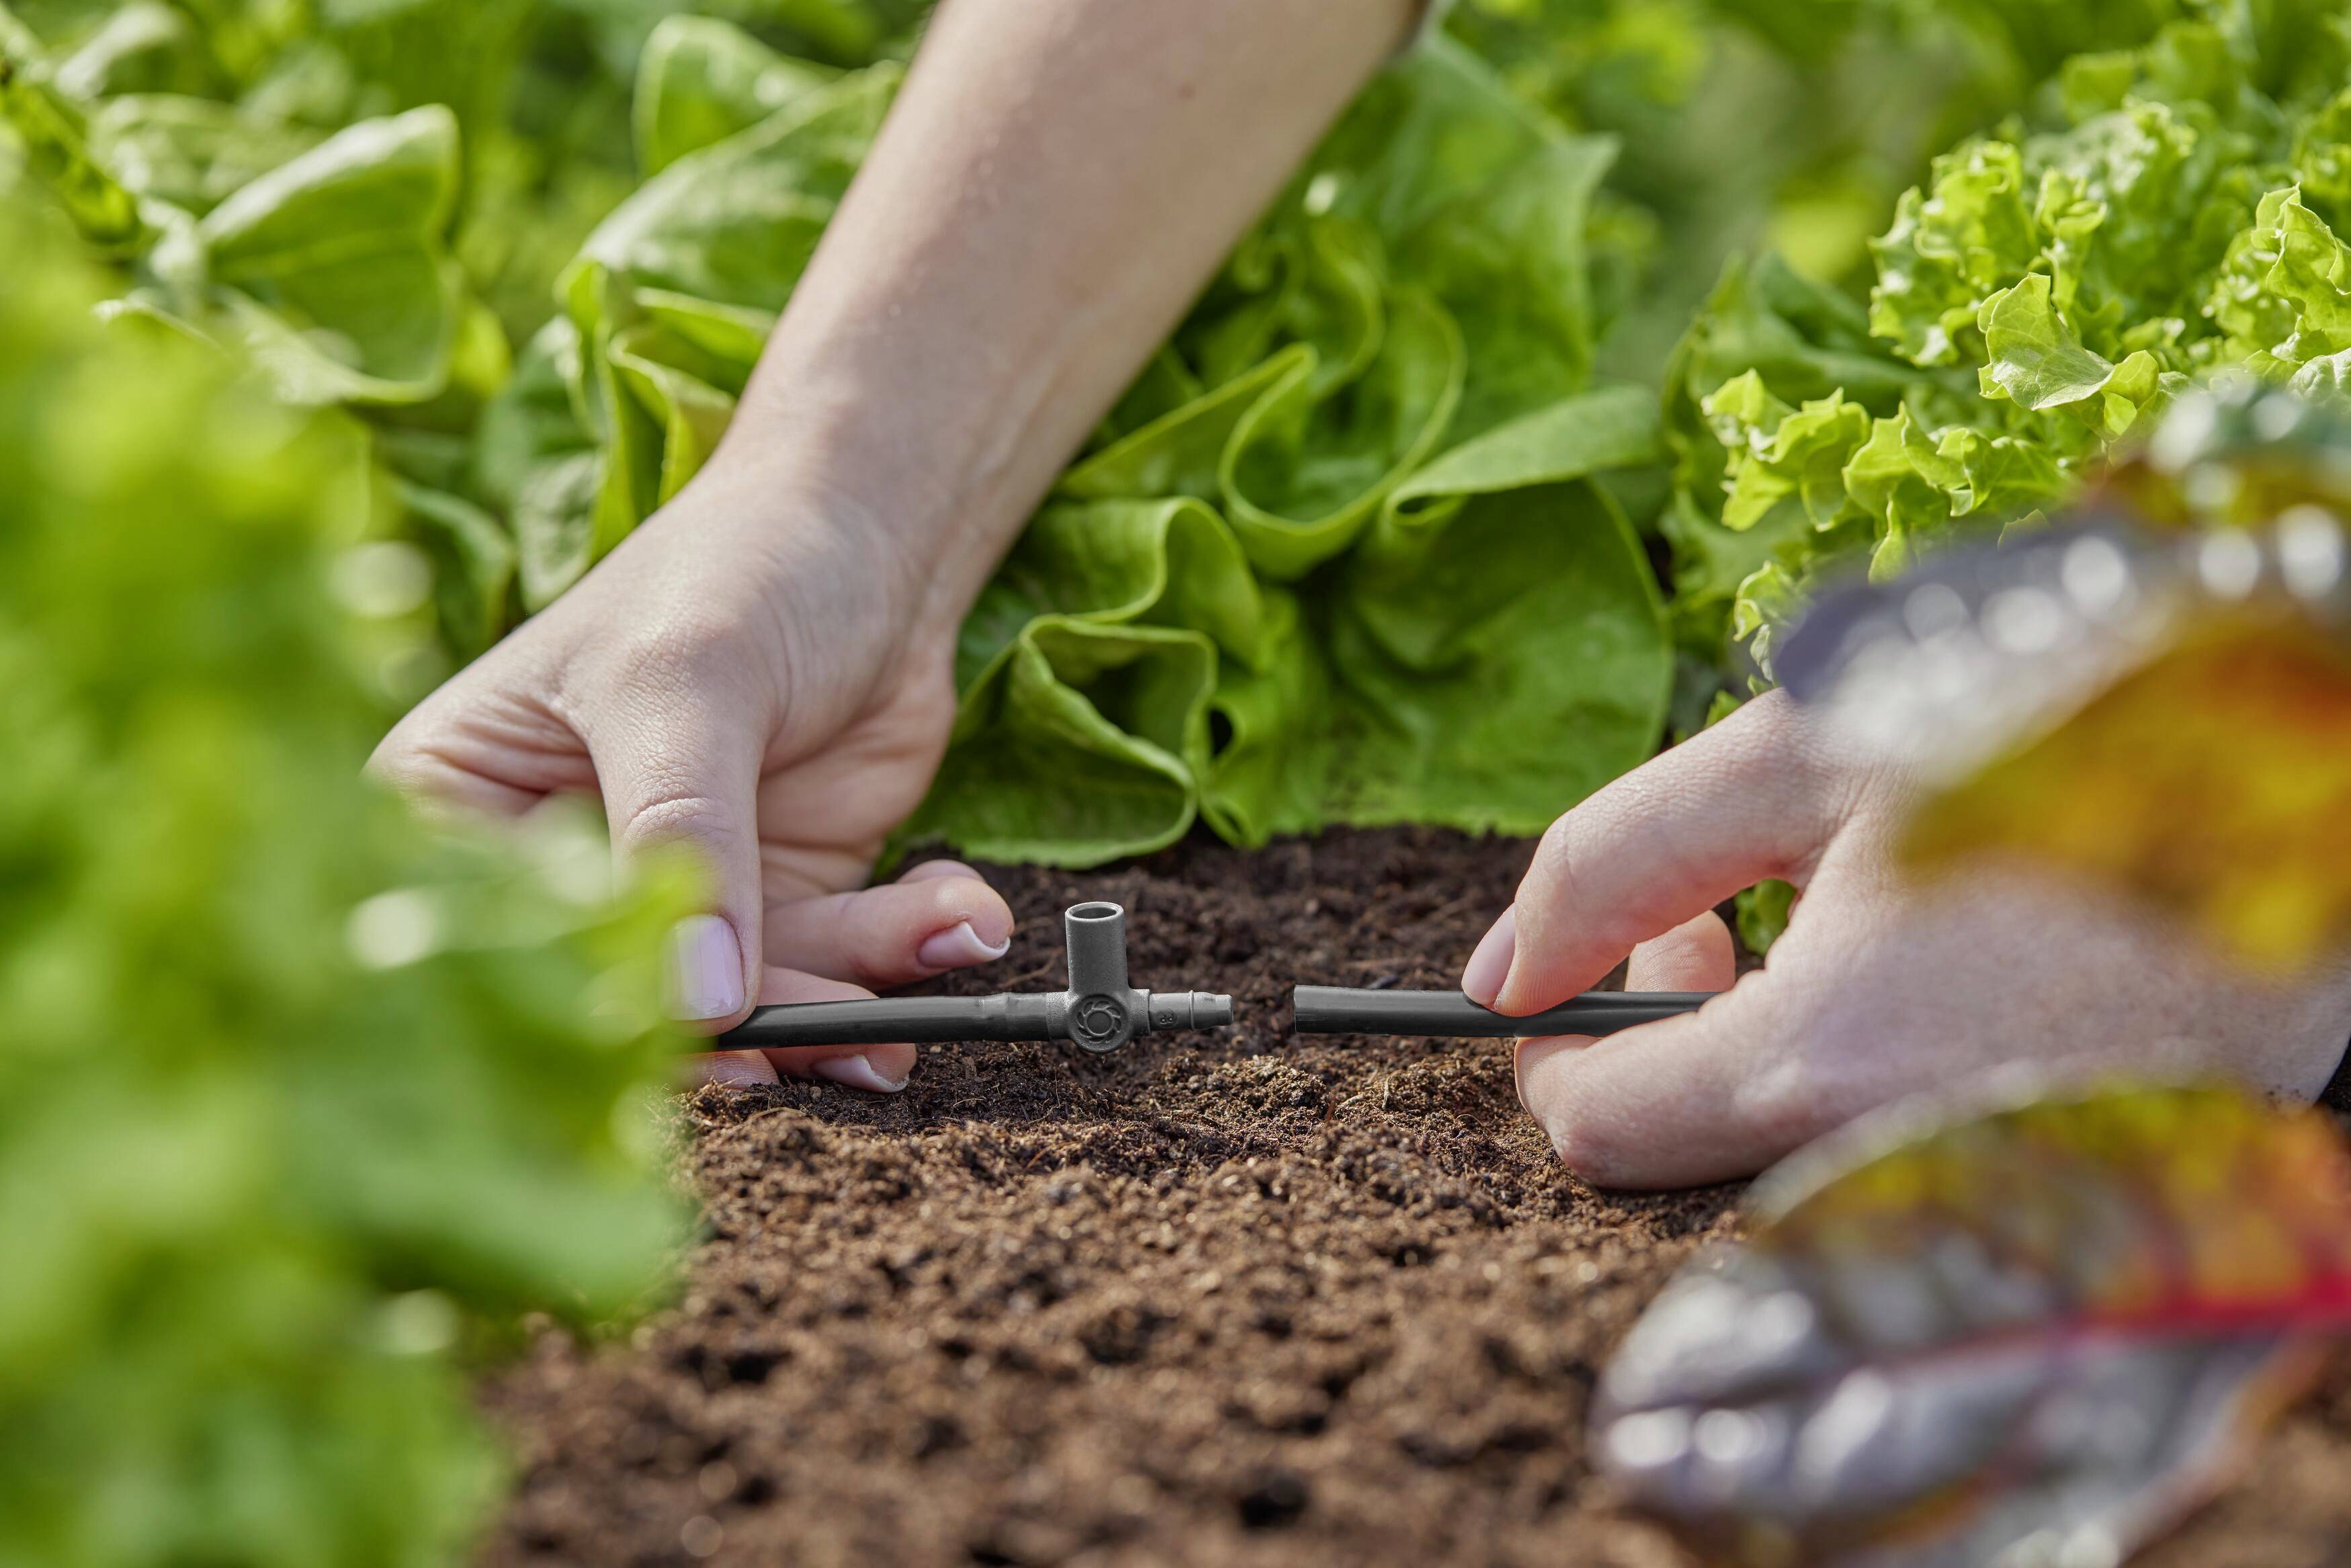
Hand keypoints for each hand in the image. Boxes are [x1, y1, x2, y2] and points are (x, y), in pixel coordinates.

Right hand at [370, 455, 1012, 1091]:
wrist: (873, 534)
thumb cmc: (739, 570)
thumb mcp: (687, 683)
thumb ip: (683, 836)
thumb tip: (698, 1002)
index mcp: (458, 809)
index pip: (498, 945)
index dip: (595, 1005)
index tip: (705, 1033)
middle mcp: (555, 873)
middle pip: (628, 1001)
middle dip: (759, 1020)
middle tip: (855, 1030)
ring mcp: (673, 900)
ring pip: (749, 1005)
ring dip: (855, 987)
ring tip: (947, 939)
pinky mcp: (774, 910)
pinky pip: (832, 971)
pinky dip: (902, 952)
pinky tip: (956, 917)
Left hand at [1462, 691, 2350, 1187]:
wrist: (2319, 730)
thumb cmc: (2059, 712)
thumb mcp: (1798, 750)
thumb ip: (1615, 860)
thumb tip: (1494, 975)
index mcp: (1824, 1064)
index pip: (1591, 1131)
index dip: (1562, 1038)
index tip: (1634, 944)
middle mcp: (1914, 1166)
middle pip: (1697, 1155)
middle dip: (1679, 1038)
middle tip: (1733, 914)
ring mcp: (2016, 1187)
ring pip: (1805, 1155)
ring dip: (1786, 1047)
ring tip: (1857, 916)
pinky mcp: (2098, 1177)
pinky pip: (1921, 1151)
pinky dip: (1889, 1072)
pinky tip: (1951, 963)